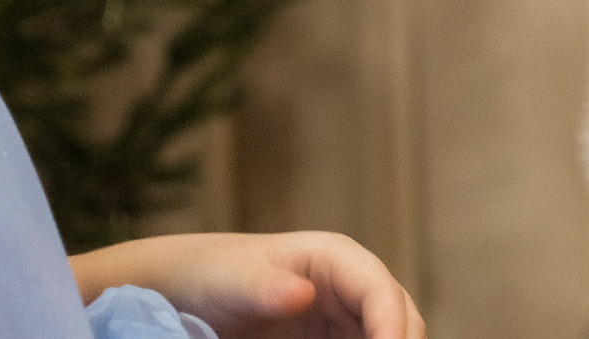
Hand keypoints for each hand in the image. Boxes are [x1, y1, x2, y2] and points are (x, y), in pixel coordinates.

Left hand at [73, 231, 424, 338]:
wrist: (189, 289)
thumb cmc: (211, 274)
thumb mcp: (232, 280)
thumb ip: (264, 286)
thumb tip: (301, 294)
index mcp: (337, 258)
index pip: (381, 291)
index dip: (392, 325)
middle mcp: (352, 285)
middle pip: (399, 318)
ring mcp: (346, 315)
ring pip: (388, 336)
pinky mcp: (333, 338)